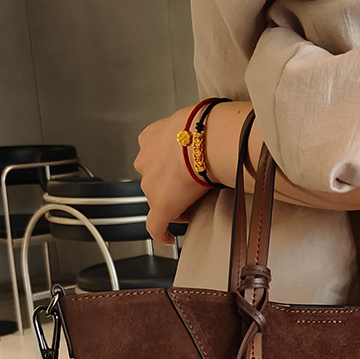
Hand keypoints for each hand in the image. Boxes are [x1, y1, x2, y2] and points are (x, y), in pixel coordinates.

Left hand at [134, 107, 209, 243]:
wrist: (206, 139)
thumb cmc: (206, 126)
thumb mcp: (193, 120)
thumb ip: (193, 133)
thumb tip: (215, 138)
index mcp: (149, 138)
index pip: (154, 157)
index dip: (168, 168)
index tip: (180, 172)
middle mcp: (144, 161)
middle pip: (155, 180)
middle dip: (171, 186)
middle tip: (193, 187)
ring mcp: (151, 185)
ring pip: (158, 200)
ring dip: (173, 203)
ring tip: (194, 203)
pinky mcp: (161, 206)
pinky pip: (156, 226)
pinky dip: (161, 234)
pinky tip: (169, 238)